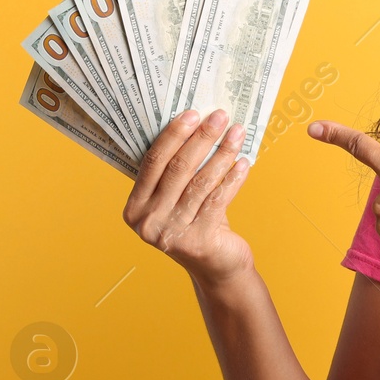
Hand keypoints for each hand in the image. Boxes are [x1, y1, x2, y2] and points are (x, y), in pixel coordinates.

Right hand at [123, 108, 253, 288]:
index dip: (174, 135)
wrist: (216, 267)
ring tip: (238, 134)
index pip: (152, 162)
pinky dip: (232, 178)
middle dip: (202, 138)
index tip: (193, 113)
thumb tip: (197, 125)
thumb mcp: (177, 200)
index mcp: (134, 207)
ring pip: (200, 182)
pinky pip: (218, 200)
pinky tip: (244, 163)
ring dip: (222, 154)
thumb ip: (176, 174)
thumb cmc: (196, 224)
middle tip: (220, 116)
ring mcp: (170, 233)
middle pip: (177, 169)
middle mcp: (147, 221)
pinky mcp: (197, 241)